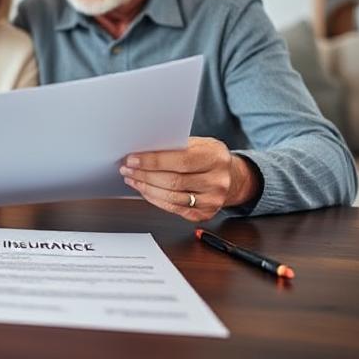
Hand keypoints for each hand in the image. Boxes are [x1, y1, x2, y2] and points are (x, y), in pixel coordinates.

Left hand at [119, 137, 260, 221]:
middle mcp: (217, 180)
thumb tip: (144, 150)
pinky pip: (174, 208)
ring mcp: (213, 200)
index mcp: (216, 156)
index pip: (180, 160)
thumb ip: (176, 146)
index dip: (153, 161)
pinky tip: (144, 190)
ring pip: (171, 197)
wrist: (231, 177)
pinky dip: (155, 199)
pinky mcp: (205, 214)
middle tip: (127, 168)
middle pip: (173, 180)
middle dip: (145, 174)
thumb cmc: (209, 157)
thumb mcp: (199, 144)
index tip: (132, 158)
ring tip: (132, 178)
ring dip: (146, 187)